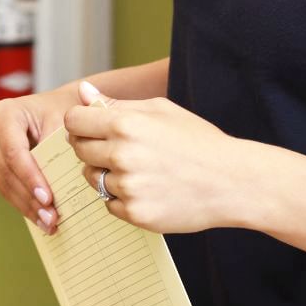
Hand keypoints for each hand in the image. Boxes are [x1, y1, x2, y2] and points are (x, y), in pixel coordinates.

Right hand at [0, 81, 80, 232]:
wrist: (57, 106)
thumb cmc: (63, 110)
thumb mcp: (66, 119)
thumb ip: (63, 142)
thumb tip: (67, 170)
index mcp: (5, 112)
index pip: (14, 152)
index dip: (29, 178)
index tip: (47, 198)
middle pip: (6, 171)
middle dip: (29, 198)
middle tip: (51, 218)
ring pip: (3, 184)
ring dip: (26, 206)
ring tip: (48, 223)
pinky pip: (3, 187)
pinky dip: (22, 203)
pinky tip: (39, 217)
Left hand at [64, 91, 255, 234]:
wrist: (232, 181)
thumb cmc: (197, 141)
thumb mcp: (160, 110)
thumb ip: (116, 103)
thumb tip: (83, 92)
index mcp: (126, 124)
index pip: (73, 121)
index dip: (81, 123)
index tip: (94, 127)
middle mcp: (122, 156)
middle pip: (79, 150)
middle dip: (93, 148)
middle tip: (122, 149)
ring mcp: (128, 188)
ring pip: (93, 179)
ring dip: (107, 174)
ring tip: (140, 170)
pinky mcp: (136, 214)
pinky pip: (110, 204)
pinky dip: (123, 198)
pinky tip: (149, 189)